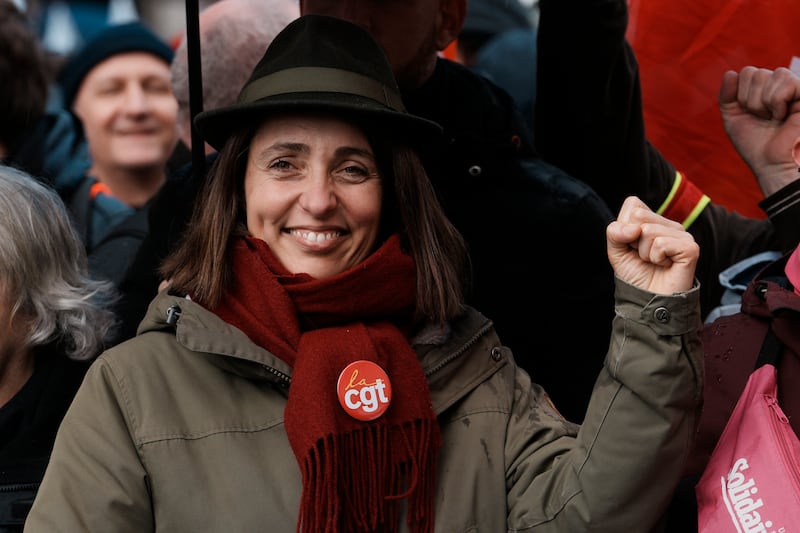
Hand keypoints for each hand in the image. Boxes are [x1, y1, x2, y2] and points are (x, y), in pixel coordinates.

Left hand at [606, 196, 698, 293]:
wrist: (648, 299)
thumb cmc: (635, 274)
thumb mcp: (616, 250)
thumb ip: (615, 232)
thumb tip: (634, 228)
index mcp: (654, 220)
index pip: (633, 205)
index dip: (624, 228)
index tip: (632, 246)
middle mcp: (670, 224)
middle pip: (639, 215)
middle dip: (633, 241)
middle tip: (643, 256)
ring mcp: (682, 235)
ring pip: (648, 231)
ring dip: (644, 253)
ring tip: (654, 262)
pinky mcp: (690, 248)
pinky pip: (661, 244)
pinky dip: (656, 258)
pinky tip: (665, 265)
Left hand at [719, 66, 799, 195]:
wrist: (772, 163)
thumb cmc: (755, 144)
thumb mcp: (733, 118)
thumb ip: (727, 95)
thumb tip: (730, 72)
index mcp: (763, 90)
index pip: (746, 73)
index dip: (740, 95)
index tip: (748, 114)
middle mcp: (779, 86)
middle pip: (754, 73)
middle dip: (750, 101)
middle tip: (762, 118)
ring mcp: (794, 88)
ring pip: (769, 74)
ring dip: (763, 102)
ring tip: (772, 118)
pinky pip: (786, 81)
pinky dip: (777, 101)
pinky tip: (783, 115)